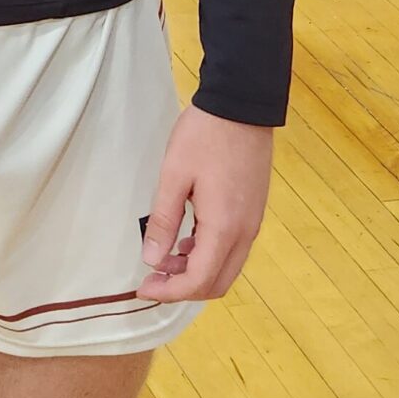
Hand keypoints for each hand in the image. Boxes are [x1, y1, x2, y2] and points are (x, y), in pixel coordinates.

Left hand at [139, 104, 272, 301]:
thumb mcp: (174, 176)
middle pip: (217, 283)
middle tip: (153, 275)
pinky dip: (209, 254)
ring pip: (226, 268)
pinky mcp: (253, 211)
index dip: (169, 291)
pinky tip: (186, 238)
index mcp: (224, 228)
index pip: (199, 280)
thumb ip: (164, 221)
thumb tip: (152, 259)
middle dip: (183, 287)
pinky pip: (232, 249)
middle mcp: (245, 233)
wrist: (241, 106)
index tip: (144, 287)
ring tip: (165, 254)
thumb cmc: (203, 137)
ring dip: (196, 270)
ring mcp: (253, 223)